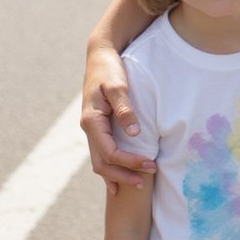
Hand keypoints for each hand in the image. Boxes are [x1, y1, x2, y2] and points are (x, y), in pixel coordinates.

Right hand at [81, 47, 155, 194]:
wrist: (100, 55)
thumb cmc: (110, 69)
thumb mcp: (118, 85)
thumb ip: (125, 109)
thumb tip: (134, 133)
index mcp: (92, 121)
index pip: (110, 152)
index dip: (129, 162)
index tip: (150, 164)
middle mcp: (88, 128)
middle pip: (102, 164)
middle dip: (123, 176)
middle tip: (145, 182)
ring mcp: (91, 129)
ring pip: (100, 161)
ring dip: (117, 175)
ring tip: (137, 184)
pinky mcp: (98, 126)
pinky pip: (102, 152)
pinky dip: (111, 167)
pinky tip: (119, 178)